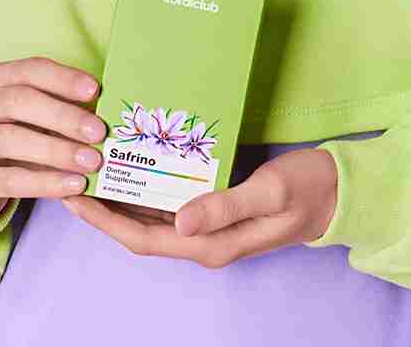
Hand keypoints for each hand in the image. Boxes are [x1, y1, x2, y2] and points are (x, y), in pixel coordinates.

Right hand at [0, 55, 107, 231]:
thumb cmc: (14, 143)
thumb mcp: (34, 121)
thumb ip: (62, 111)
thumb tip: (107, 111)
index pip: (27, 70)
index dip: (62, 79)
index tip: (95, 90)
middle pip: (16, 101)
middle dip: (62, 116)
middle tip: (98, 132)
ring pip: (9, 140)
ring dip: (56, 151)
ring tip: (92, 162)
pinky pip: (6, 180)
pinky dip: (44, 182)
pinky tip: (73, 186)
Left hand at [59, 145, 338, 266]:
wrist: (339, 192)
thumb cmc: (307, 187)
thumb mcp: (268, 191)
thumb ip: (224, 206)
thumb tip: (178, 222)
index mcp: (211, 243)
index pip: (142, 239)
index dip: (104, 222)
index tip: (74, 198)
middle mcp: (204, 241)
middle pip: (138, 232)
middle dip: (102, 209)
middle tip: (72, 177)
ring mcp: (209, 228)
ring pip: (151, 220)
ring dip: (121, 199)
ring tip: (92, 170)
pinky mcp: (215, 211)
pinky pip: (170, 206)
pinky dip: (147, 190)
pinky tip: (134, 167)